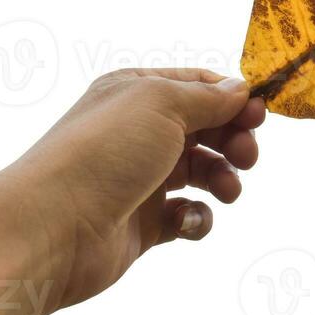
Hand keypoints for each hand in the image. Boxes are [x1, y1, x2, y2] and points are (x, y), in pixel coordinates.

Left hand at [0, 69, 265, 314]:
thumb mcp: (160, 105)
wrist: (53, 228)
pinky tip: (185, 220)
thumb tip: (240, 89)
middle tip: (247, 156)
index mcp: (135, 93)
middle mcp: (137, 131)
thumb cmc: (102, 154)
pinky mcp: (143, 223)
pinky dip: (197, 218)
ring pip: (200, 172)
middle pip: (204, 128)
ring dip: (223, 178)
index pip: (197, 86)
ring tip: (226, 190)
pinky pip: (186, 216)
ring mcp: (140, 177)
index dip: (233, 98)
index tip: (262, 115)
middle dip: (234, 139)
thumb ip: (207, 97)